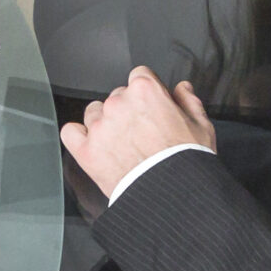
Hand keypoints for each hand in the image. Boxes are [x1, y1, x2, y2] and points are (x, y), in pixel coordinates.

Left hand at [59, 67, 215, 198]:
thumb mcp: (201, 127)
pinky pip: (70, 132)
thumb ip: (189, 101)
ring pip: (94, 112)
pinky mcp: (86, 150)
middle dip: (128, 110)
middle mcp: (118, 103)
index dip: (149, 92)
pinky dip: (79, 137)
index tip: (152, 106)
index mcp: (145, 91)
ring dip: (104, 123)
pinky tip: (93, 144)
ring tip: (122, 144)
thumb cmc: (186, 162)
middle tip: (142, 132)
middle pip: (118, 95)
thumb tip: (182, 88)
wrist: (171, 195)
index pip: (140, 76)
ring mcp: (99, 126)